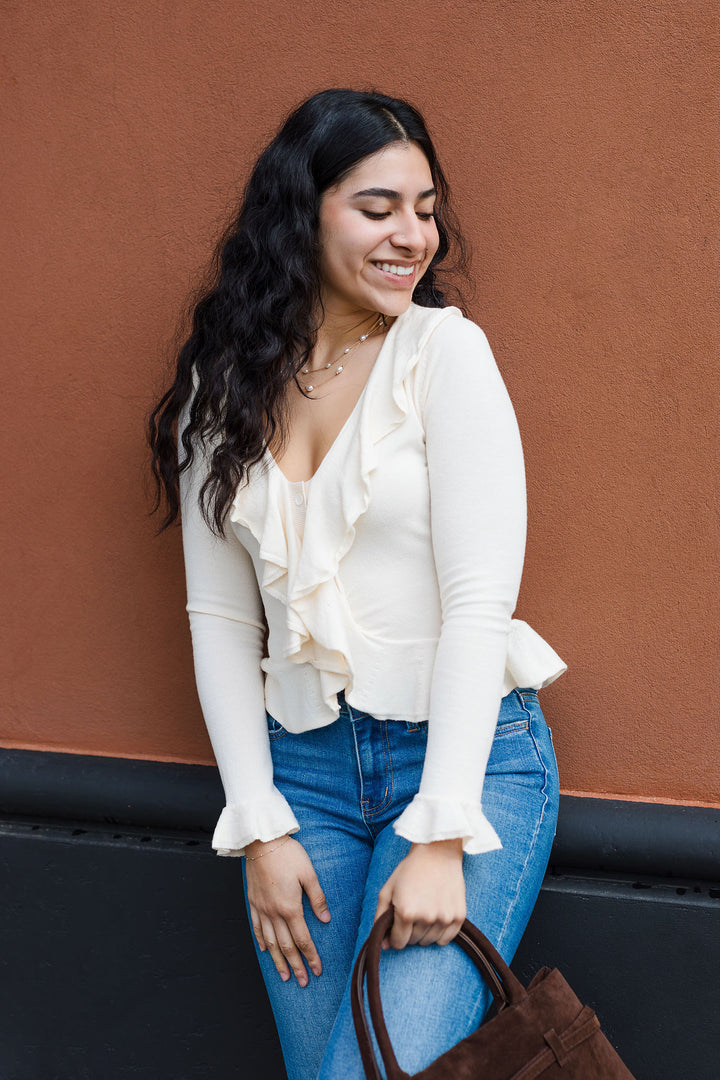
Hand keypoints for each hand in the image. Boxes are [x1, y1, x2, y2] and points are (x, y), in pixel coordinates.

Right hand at [246, 834, 330, 986]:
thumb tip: (325, 919)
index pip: (303, 939)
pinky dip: (261, 941)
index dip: (311, 956)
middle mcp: (274, 912)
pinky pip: (257, 927)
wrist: (261, 841)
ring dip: (278, 960)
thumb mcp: (308, 873)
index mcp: (290, 907)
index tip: (317, 970)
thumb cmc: (288, 854)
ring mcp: (261, 908)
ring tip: (284, 975)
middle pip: (286, 946)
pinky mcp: (253, 902)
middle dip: (296, 966)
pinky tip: (265, 950)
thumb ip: (317, 898)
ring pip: (270, 941)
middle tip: (303, 982)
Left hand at [374, 838, 465, 949]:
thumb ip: (381, 918)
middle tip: (413, 911)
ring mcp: (444, 918)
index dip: (395, 934)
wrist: (438, 853)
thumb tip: (384, 945)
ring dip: (424, 932)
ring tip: (425, 910)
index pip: (398, 942)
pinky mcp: (459, 917)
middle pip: (413, 942)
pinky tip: (436, 916)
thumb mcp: (387, 890)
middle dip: (409, 931)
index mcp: (406, 912)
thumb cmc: (410, 870)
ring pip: (429, 941)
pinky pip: (446, 940)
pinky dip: (439, 933)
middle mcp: (426, 918)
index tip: (398, 923)